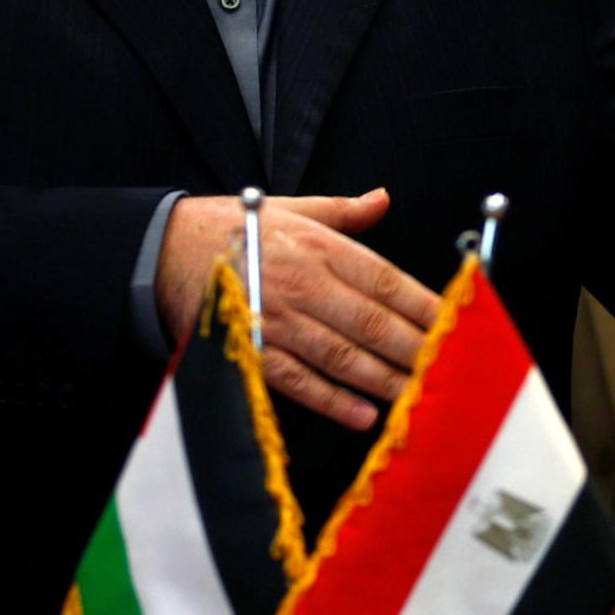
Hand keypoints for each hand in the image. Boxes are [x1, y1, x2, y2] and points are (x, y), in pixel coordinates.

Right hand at [155, 189, 439, 430]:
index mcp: (318, 246)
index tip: (453, 325)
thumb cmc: (232, 228)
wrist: (161, 250)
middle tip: (449, 368)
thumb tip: (382, 200)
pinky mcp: (251, 350)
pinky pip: (297, 380)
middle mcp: (302, 283)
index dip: (423, 305)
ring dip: (383, 378)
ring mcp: (276, 319)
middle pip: (371, 322)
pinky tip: (363, 414)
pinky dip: (332, 400)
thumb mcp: (289, 208)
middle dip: (414, 348)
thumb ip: (342, 211)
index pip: (385, 280)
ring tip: (418, 394)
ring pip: (342, 355)